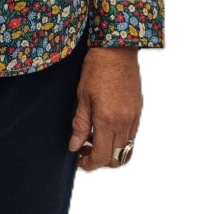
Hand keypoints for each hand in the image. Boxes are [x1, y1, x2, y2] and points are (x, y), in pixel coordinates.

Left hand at [69, 47, 142, 170]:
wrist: (116, 50)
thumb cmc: (97, 68)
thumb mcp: (82, 96)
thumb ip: (80, 124)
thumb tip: (74, 146)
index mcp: (107, 120)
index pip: (101, 157)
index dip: (89, 163)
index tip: (79, 159)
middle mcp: (124, 123)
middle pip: (116, 158)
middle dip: (100, 160)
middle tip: (85, 149)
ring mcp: (134, 117)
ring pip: (126, 149)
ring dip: (111, 150)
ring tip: (95, 137)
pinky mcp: (138, 110)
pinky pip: (132, 135)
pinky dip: (120, 139)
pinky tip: (107, 126)